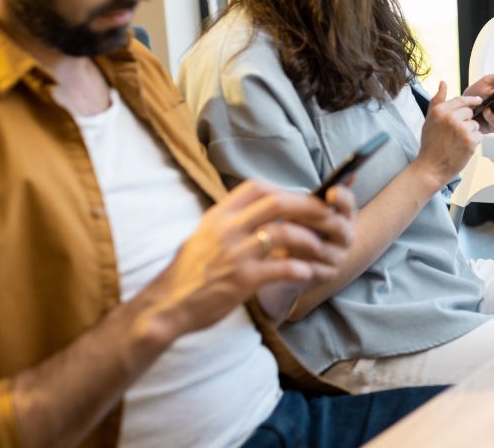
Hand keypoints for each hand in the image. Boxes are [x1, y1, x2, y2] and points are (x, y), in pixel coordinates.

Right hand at [144, 180, 352, 336]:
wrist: (166, 305)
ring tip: (321, 249)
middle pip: (278, 203)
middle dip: (309, 207)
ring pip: (284, 234)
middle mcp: (227, 229)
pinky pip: (280, 268)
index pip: (257, 187)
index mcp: (219, 215)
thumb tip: (262, 210)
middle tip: (328, 217)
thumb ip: (231, 222)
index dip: (285, 189)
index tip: (301, 200)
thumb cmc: (190, 272)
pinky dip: (299, 269)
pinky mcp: (241, 280)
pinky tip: (307, 274)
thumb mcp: (205, 236)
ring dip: (309, 240)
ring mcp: (235, 253)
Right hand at [415, 81, 482, 183]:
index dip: (471, 100)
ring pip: (475, 125)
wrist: (431, 167)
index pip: (461, 99)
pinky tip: (462, 148)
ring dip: (471, 133)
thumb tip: (443, 82)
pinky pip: (479, 136)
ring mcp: (461, 129)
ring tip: (457, 142)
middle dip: (467, 121)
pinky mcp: (470, 140)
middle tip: (456, 134)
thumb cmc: (430, 144)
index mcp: (440, 110)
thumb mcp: (430, 119)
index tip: (478, 101)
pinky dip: (474, 142)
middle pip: (470, 112)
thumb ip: (437, 100)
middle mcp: (450, 117)